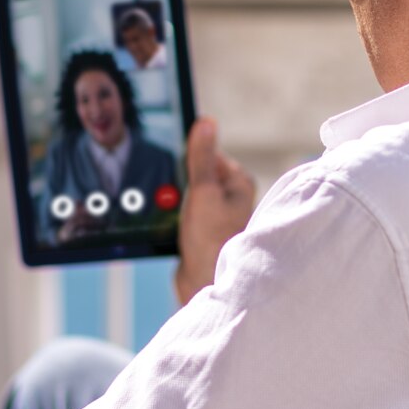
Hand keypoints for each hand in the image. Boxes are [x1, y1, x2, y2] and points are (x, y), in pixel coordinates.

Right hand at [173, 117, 255, 305]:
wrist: (205, 286)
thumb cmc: (212, 240)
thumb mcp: (203, 192)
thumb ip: (202, 157)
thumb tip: (206, 122)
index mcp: (239, 182)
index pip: (209, 155)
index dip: (187, 160)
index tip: (174, 169)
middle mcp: (231, 197)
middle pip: (195, 175)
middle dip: (178, 182)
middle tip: (171, 196)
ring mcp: (217, 216)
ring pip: (186, 196)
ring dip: (173, 201)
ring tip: (172, 214)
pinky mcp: (203, 232)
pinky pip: (183, 214)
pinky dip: (173, 216)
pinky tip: (168, 226)